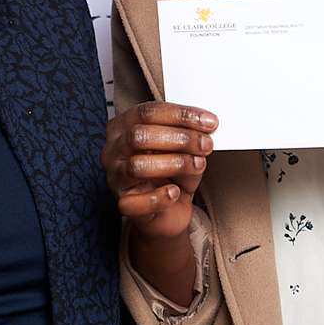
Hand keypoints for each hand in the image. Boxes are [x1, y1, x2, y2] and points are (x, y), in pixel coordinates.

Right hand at [103, 102, 216, 240]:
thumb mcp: (182, 149)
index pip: (148, 112)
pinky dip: (160, 197)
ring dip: (175, 164)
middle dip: (179, 138)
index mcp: (124, 127)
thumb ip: (189, 136)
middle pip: (139, 135)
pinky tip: (175, 192)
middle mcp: (114, 150)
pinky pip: (137, 201)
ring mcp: (115, 178)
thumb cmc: (172, 173)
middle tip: (206, 144)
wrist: (168, 211)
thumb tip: (205, 129)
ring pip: (137, 165)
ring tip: (197, 165)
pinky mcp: (124, 204)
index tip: (209, 122)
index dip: (181, 115)